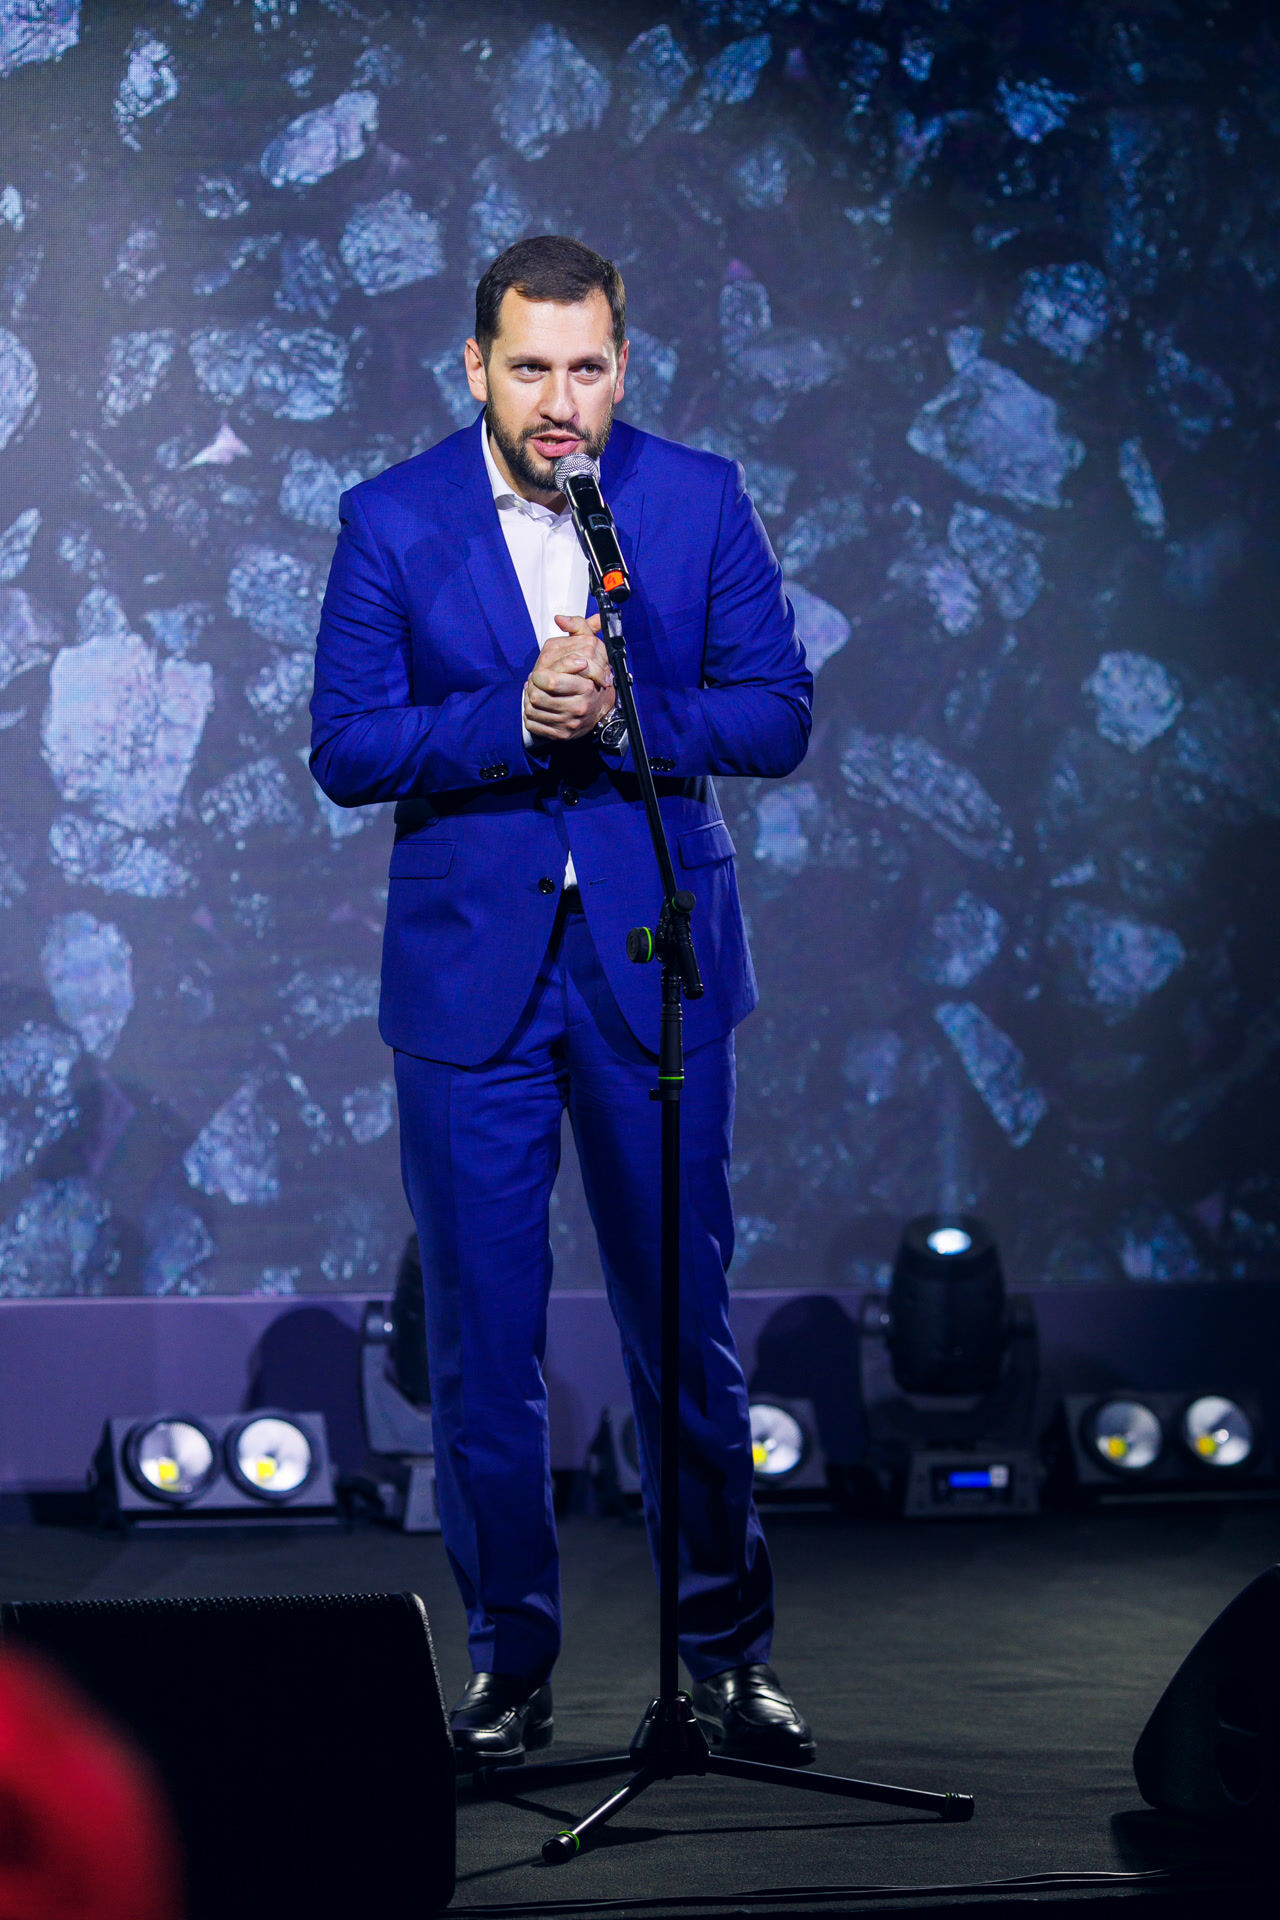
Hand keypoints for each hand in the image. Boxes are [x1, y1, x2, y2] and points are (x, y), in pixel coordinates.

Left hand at [524, 615, 614, 741]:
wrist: (602, 709)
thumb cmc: (592, 678)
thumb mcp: (590, 648)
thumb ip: (578, 628)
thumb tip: (560, 618)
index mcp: (585, 686)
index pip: (549, 681)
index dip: (538, 676)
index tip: (538, 673)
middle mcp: (579, 707)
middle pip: (538, 697)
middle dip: (531, 688)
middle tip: (534, 683)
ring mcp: (570, 723)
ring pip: (533, 711)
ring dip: (529, 701)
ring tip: (535, 693)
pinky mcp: (562, 735)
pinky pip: (535, 725)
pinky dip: (531, 716)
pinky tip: (537, 708)